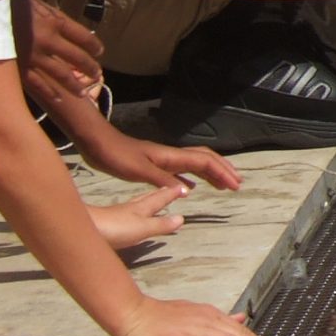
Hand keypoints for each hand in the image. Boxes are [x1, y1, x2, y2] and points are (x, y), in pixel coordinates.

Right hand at [22, 0, 102, 99]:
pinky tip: (58, 98)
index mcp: (54, 22)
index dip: (94, 46)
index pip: (83, 37)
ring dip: (74, 85)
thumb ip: (57, 20)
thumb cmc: (15, 3)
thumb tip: (75, 33)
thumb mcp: (42, 6)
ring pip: (60, 74)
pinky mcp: (17, 66)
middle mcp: (47, 39)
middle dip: (90, 67)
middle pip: (77, 57)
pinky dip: (49, 92)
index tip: (99, 52)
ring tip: (83, 93)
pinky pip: (37, 83)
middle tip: (97, 74)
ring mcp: (32, 55)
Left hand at [77, 126, 241, 195]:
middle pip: (206, 159)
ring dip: (212, 173)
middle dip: (223, 170)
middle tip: (238, 183)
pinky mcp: (156, 164)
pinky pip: (183, 170)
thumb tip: (190, 191)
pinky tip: (194, 186)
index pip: (204, 163)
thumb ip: (163, 180)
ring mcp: (164, 159)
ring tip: (223, 184)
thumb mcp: (138, 170)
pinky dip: (194, 178)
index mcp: (171, 157)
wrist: (97, 144)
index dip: (222, 173)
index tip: (235, 185)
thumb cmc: (116, 156)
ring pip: (196, 164)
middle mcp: (172, 156)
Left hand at [90, 186, 190, 249]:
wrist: (83, 227)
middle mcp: (131, 207)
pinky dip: (133, 209)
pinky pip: (125, 211)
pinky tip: (128, 213)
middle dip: (161, 193)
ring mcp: (118, 213)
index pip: (161, 198)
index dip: (172, 194)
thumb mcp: (142, 228)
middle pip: (149, 198)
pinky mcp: (106, 220)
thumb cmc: (114, 228)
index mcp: (142, 208)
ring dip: (147, 199)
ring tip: (153, 197)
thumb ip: (161, 224)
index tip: (183, 188)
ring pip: (137, 203)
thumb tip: (182, 218)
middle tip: (170, 188)